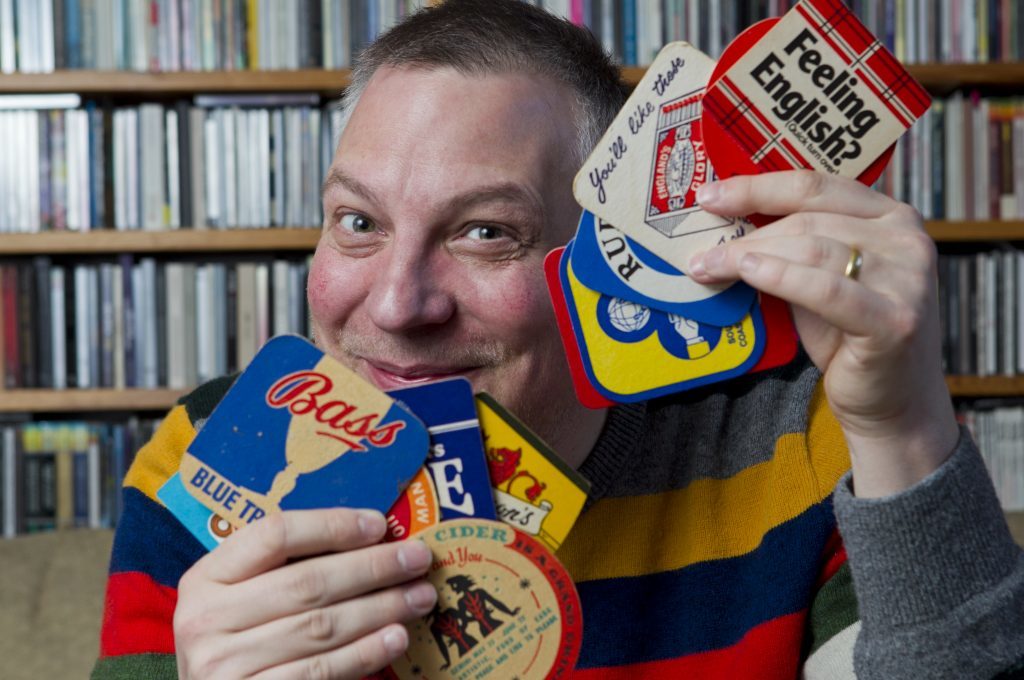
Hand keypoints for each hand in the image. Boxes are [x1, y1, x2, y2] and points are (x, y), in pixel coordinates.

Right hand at [174, 508, 436, 678]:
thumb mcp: (242, 596)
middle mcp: (207, 620)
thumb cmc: (239, 640)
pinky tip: (396, 637)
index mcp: (206, 578)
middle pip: (307, 582)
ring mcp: (225, 667)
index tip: (379, 524)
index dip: (331, 525)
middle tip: (418, 558)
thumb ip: (286, 568)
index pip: (274, 534)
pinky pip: (321, 672)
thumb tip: (371, 537)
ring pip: (321, 627)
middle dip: (373, 568)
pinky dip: (365, 652)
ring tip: (420, 596)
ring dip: (381, 608)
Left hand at [688, 171, 959, 496]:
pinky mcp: (896, 319)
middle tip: (700, 249)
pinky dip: (780, 276)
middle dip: (745, 232)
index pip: (816, 185)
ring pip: (811, 248)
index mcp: (891, 217)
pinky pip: (825, 289)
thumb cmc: (849, 338)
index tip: (708, 194)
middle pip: (807, 218)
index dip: (757, 186)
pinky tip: (746, 272)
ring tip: (708, 267)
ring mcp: (907, 278)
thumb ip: (791, 249)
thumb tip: (724, 226)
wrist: (891, 404)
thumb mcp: (819, 280)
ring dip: (748, 256)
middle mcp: (907, 239)